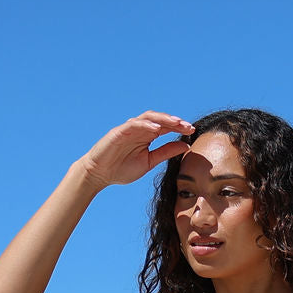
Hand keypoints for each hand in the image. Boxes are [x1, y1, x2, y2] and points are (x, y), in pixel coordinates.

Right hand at [80, 111, 194, 189]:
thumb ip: (165, 153)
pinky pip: (134, 125)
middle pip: (160, 119)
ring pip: (148, 118)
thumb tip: (185, 146)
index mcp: (147, 136)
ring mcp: (129, 129)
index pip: (166, 128)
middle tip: (188, 126)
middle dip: (175, 122)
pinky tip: (157, 128)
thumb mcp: (149, 162)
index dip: (179, 128)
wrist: (99, 175)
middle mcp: (139, 129)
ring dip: (163, 119)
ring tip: (177, 123)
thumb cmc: (121, 169)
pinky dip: (145, 125)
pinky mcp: (119, 132)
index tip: (192, 132)